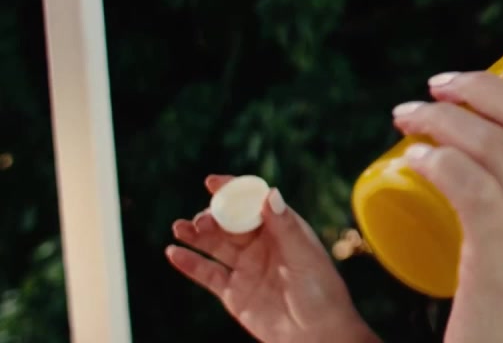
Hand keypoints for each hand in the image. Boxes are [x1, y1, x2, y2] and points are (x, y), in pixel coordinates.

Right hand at [167, 177, 379, 342]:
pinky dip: (189, 264)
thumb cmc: (321, 292)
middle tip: (200, 220)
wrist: (317, 335)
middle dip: (211, 217)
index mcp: (282, 229)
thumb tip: (270, 193)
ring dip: (196, 236)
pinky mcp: (234, 292)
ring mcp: (246, 268)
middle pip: (229, 224)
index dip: (233, 191)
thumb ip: (285, 227)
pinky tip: (173, 253)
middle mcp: (261, 245)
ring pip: (215, 246)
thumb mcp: (305, 256)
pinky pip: (207, 274)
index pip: (254, 204)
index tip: (212, 182)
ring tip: (180, 228)